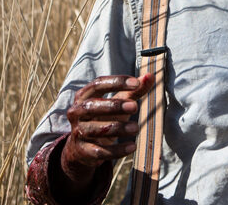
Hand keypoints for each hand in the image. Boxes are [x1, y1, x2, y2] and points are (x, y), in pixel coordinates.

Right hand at [56, 74, 153, 195]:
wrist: (83, 148)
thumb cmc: (103, 118)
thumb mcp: (118, 102)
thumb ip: (133, 91)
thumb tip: (151, 76)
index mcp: (84, 96)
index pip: (98, 84)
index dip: (116, 82)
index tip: (136, 83)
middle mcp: (77, 112)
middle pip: (92, 106)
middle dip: (114, 106)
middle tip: (135, 107)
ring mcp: (78, 132)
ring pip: (96, 130)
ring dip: (118, 128)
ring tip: (136, 128)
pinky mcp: (83, 151)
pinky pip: (100, 151)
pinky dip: (117, 150)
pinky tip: (132, 147)